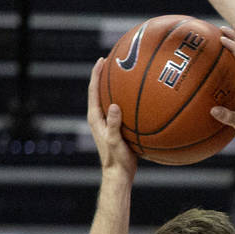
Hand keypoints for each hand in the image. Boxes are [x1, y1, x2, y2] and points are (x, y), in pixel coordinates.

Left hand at [87, 58, 137, 180]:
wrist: (119, 173)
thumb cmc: (117, 159)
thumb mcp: (115, 141)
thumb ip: (113, 124)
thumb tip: (114, 105)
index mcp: (95, 118)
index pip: (93, 91)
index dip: (96, 74)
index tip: (102, 60)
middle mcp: (100, 117)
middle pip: (99, 90)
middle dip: (105, 75)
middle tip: (114, 60)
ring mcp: (108, 122)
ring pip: (110, 98)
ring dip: (116, 85)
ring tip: (127, 73)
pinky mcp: (117, 127)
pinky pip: (122, 108)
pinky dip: (128, 99)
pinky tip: (141, 96)